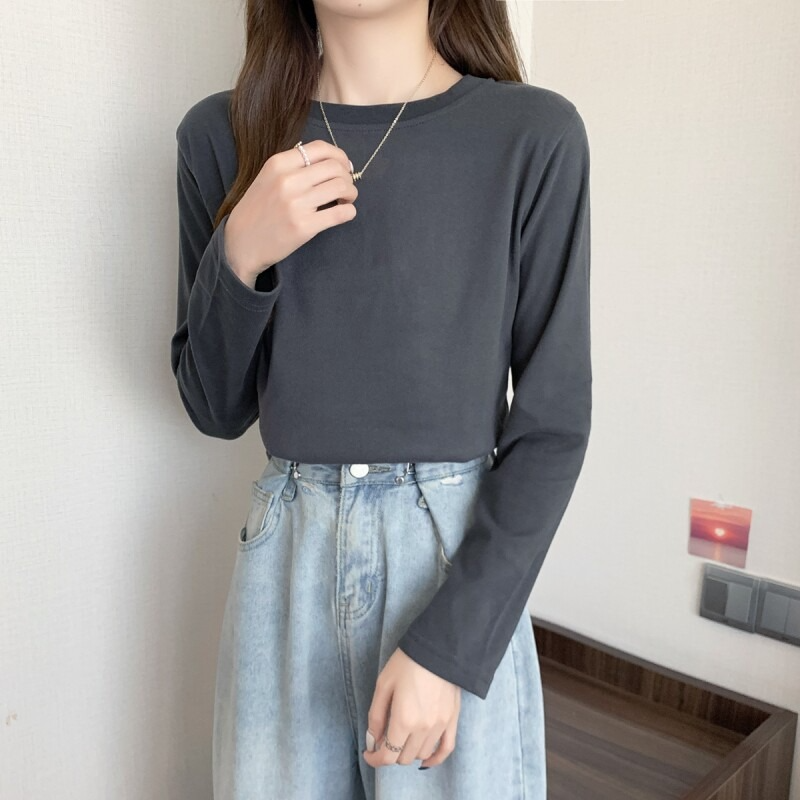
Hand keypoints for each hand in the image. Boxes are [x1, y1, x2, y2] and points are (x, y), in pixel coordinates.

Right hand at [224, 139, 357, 283]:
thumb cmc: (258, 210)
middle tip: (346, 188)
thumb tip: (332, 162)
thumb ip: (294, 167)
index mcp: (278, 164)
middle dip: (347, 177)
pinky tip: (345, 213)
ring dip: (351, 193)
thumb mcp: (268, 178)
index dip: (339, 156)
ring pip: (341, 187)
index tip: (344, 167)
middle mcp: (288, 180)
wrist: (241, 243)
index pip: (320, 148)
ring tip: (345, 200)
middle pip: (335, 167)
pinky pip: (341, 213)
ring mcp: (296, 204)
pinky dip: (349, 211)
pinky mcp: (305, 227)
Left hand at [362, 647, 460, 768]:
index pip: (387, 756)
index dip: (375, 759)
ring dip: (409, 752)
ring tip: (402, 739)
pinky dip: (435, 758)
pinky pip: (446, 749)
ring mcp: (440, 726)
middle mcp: (423, 729)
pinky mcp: (453, 720)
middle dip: (390, 753)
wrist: (437, 647)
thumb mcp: (383, 685)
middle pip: (403, 758)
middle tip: (384, 738)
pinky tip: (426, 760)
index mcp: (403, 720)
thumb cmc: (406, 663)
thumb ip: (376, 716)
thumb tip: (373, 741)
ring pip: (422, 755)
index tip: (369, 753)